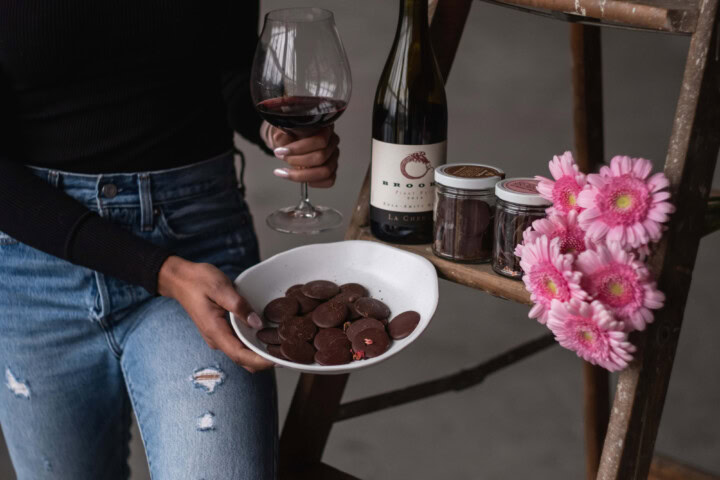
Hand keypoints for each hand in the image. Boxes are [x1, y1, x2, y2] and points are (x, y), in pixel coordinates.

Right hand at [157, 255, 273, 372]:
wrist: (180, 279)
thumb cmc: (198, 281)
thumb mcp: (221, 288)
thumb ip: (239, 306)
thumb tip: (257, 323)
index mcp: (215, 331)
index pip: (240, 355)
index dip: (260, 361)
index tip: (278, 360)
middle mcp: (216, 339)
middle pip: (243, 359)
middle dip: (264, 360)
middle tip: (287, 353)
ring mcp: (218, 336)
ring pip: (242, 353)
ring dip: (259, 353)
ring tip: (281, 346)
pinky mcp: (221, 331)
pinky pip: (239, 344)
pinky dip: (253, 344)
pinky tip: (267, 337)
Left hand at [261, 121, 339, 187]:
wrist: (292, 141)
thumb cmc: (291, 134)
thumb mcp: (286, 130)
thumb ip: (285, 134)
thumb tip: (280, 138)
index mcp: (325, 128)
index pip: (320, 140)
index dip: (299, 148)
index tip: (281, 151)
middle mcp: (332, 142)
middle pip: (321, 157)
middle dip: (298, 161)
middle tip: (283, 159)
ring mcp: (333, 157)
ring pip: (325, 171)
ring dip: (302, 175)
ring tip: (286, 172)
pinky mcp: (332, 170)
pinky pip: (329, 181)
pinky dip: (314, 182)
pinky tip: (301, 179)